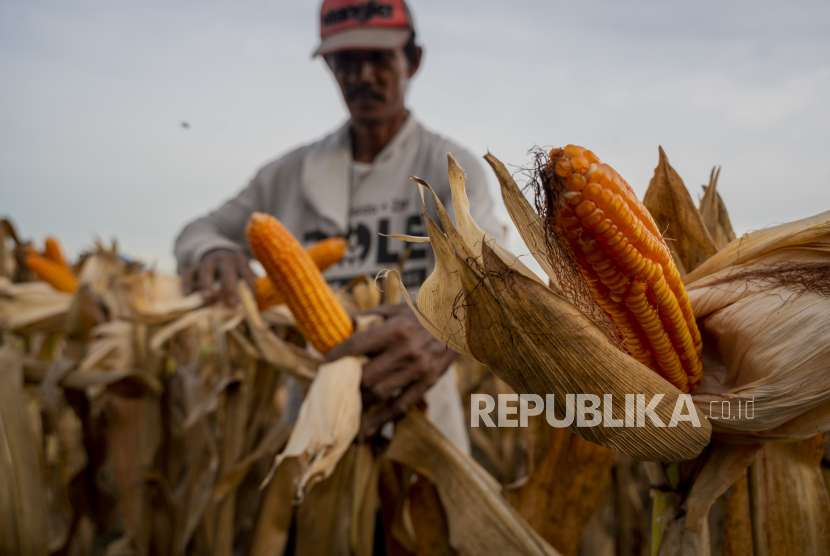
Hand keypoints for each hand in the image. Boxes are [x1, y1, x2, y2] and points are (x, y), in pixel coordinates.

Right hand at [182, 248, 256, 306]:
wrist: (217, 251)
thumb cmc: (235, 270)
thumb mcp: (244, 273)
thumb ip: (249, 287)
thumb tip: (259, 309)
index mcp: (241, 262)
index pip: (248, 275)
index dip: (250, 290)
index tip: (251, 306)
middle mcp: (225, 259)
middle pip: (227, 272)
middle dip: (229, 289)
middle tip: (230, 305)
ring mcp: (209, 261)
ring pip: (206, 271)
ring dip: (207, 285)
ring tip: (207, 299)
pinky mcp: (195, 265)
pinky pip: (189, 272)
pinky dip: (187, 282)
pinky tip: (187, 294)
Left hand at [325, 303, 456, 436]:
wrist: (459, 323)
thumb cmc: (423, 314)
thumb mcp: (396, 309)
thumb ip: (371, 316)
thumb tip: (345, 322)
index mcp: (395, 330)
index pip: (358, 345)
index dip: (338, 356)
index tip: (324, 363)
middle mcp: (406, 351)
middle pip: (367, 375)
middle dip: (348, 383)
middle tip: (336, 388)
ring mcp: (418, 369)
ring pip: (381, 393)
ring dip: (361, 401)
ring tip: (348, 407)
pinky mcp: (428, 382)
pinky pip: (402, 405)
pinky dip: (383, 419)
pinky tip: (368, 429)